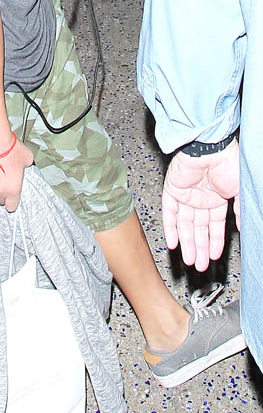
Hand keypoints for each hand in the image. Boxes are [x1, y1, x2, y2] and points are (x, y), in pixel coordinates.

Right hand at [0, 134, 33, 211]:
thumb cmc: (10, 149)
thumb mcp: (27, 158)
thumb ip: (27, 166)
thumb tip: (26, 164)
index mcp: (13, 190)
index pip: (12, 207)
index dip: (12, 202)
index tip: (12, 198)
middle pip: (0, 201)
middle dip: (2, 195)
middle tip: (4, 185)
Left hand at [162, 140, 239, 271]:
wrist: (210, 147)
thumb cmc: (228, 162)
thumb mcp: (239, 191)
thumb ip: (239, 210)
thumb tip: (243, 228)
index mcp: (217, 197)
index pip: (214, 225)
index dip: (214, 242)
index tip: (213, 257)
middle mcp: (200, 198)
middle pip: (198, 228)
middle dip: (199, 248)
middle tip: (199, 266)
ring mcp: (186, 194)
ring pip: (184, 224)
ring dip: (186, 243)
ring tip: (189, 261)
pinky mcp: (172, 189)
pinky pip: (169, 212)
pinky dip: (170, 228)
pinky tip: (173, 244)